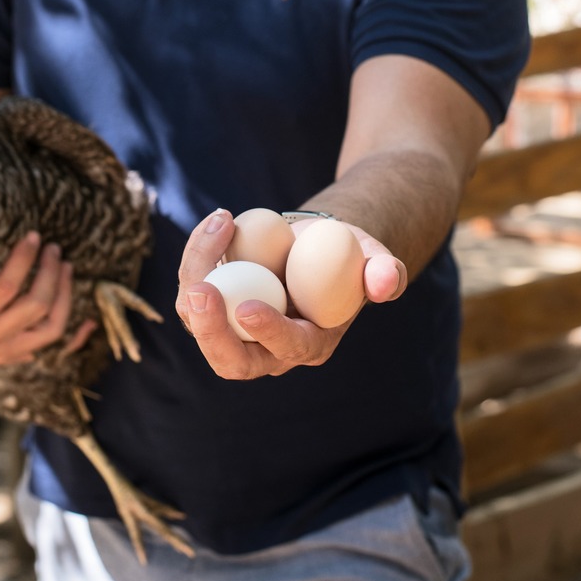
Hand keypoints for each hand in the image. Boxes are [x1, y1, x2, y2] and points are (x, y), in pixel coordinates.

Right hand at [0, 232, 94, 368]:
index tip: (33, 236)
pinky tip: (90, 316)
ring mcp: (4, 350)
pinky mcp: (12, 355)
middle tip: (52, 247)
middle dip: (49, 272)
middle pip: (35, 305)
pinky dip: (74, 333)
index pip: (5, 288)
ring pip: (50, 328)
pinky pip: (50, 346)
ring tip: (65, 266)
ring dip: (63, 294)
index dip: (24, 260)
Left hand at [175, 209, 405, 379]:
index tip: (248, 307)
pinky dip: (199, 253)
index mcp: (310, 344)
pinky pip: (194, 287)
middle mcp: (268, 348)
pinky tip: (219, 220)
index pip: (287, 349)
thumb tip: (386, 280)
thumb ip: (386, 270)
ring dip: (195, 276)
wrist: (320, 243)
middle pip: (231, 359)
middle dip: (209, 332)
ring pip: (199, 322)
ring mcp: (236, 328)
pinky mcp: (216, 303)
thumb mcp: (374, 256)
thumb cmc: (351, 253)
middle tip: (199, 291)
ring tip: (217, 226)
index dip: (267, 333)